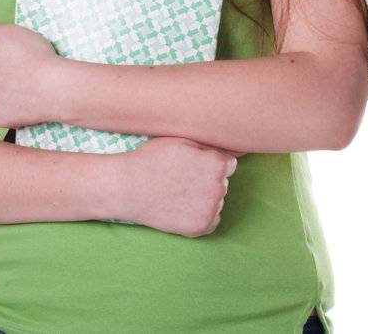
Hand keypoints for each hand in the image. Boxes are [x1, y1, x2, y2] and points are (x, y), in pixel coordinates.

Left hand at [0, 11, 66, 128]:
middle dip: (2, 75)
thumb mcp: (9, 32)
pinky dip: (11, 109)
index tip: (20, 57)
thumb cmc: (35, 55)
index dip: (4, 56)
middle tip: (25, 72)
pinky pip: (1, 112)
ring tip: (27, 87)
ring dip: (5, 92)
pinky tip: (25, 102)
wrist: (55, 87)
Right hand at [115, 137, 238, 236]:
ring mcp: (210, 209)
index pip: (228, 164)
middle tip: (182, 177)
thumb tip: (239, 147)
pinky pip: (213, 220)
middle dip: (207, 179)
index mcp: (216, 164)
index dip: (209, 162)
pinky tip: (183, 206)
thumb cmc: (153, 159)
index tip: (192, 164)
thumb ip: (212, 144)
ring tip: (179, 192)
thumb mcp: (182, 140)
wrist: (128, 187)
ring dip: (205, 197)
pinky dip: (201, 215)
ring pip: (217, 201)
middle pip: (222, 182)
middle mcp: (218, 188)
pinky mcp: (200, 227)